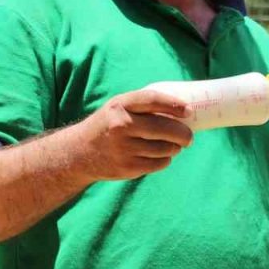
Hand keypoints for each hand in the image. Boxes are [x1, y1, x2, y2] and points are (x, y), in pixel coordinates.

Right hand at [73, 88, 193, 180]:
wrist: (78, 153)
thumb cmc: (108, 125)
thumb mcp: (118, 108)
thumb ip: (143, 107)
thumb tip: (183, 112)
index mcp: (120, 105)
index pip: (153, 100)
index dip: (174, 105)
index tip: (188, 111)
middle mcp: (121, 125)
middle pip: (165, 128)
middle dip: (184, 134)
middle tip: (189, 137)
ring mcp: (124, 148)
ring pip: (165, 148)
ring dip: (175, 148)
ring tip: (174, 146)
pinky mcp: (127, 168)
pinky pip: (158, 163)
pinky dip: (165, 160)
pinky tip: (161, 155)